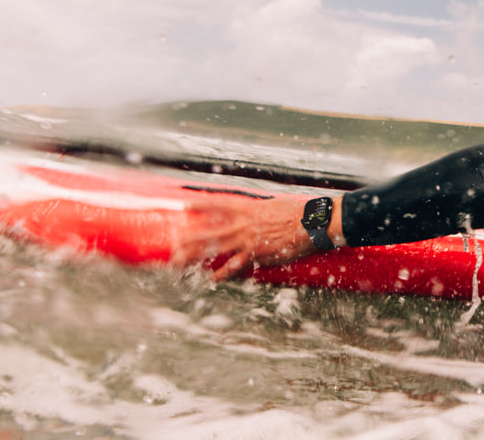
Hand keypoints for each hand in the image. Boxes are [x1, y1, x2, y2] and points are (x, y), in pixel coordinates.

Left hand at [175, 196, 315, 279]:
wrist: (311, 225)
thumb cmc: (296, 213)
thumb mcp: (274, 205)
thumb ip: (259, 210)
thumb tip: (254, 211)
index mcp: (247, 209)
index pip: (218, 205)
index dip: (200, 206)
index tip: (184, 207)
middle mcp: (243, 225)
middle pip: (210, 232)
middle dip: (189, 239)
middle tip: (173, 245)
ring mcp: (248, 241)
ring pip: (216, 249)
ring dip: (196, 257)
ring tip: (180, 262)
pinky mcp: (257, 256)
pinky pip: (235, 266)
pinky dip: (222, 273)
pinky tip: (211, 279)